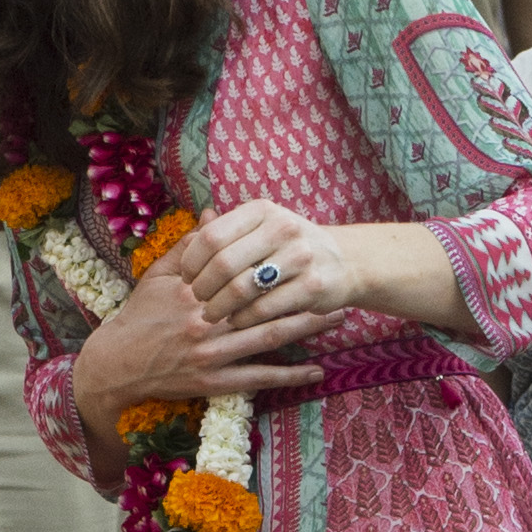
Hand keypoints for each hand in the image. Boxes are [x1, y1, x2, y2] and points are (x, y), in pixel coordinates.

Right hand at [69, 240, 322, 437]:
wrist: (116, 364)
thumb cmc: (139, 316)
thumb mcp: (158, 276)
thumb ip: (189, 247)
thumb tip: (212, 212)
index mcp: (196, 291)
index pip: (244, 272)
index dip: (278, 263)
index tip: (308, 252)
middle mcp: (207, 322)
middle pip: (266, 303)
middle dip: (305, 293)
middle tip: (337, 283)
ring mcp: (212, 355)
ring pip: (269, 338)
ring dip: (308, 327)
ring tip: (337, 317)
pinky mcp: (214, 382)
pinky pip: (259, 378)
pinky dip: (289, 375)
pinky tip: (316, 371)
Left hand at [168, 202, 362, 339]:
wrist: (345, 261)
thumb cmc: (289, 246)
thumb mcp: (261, 227)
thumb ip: (227, 228)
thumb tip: (194, 227)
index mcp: (262, 210)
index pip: (211, 237)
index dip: (192, 261)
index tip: (186, 276)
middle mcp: (282, 228)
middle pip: (224, 264)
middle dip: (203, 287)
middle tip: (197, 299)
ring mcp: (300, 257)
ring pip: (242, 289)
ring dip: (220, 307)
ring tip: (211, 314)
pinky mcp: (312, 286)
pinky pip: (264, 309)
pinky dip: (243, 318)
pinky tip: (236, 321)